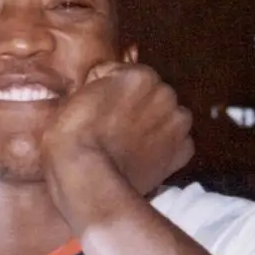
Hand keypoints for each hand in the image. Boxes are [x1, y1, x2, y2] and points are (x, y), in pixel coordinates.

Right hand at [43, 62, 193, 208]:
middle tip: (110, 126)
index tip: (95, 106)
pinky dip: (163, 147)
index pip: (121, 73)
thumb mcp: (71, 99)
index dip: (105, 90)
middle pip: (149, 93)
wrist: (88, 181)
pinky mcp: (183, 151)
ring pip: (166, 116)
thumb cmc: (72, 140)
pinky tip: (141, 156)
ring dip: (152, 123)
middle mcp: (165, 94)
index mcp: (138, 75)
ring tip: (127, 142)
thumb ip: (92, 88)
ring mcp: (177, 123)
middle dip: (133, 104)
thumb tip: (90, 92)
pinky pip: (176, 142)